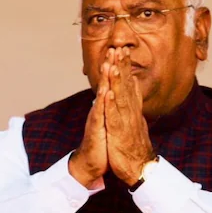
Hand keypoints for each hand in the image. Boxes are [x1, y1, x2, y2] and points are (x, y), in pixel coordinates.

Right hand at [68, 52, 109, 187]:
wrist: (91, 163)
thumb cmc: (102, 145)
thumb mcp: (109, 123)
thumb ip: (110, 109)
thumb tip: (111, 96)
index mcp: (106, 108)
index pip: (111, 84)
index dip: (116, 67)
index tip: (120, 52)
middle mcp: (100, 110)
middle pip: (105, 84)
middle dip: (109, 66)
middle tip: (114, 48)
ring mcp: (97, 118)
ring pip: (101, 96)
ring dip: (104, 80)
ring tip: (107, 63)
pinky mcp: (96, 129)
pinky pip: (99, 114)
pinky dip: (102, 103)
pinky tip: (105, 92)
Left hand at [105, 48, 154, 185]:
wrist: (139, 167)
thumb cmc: (133, 146)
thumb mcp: (132, 123)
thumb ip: (132, 108)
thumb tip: (131, 96)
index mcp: (132, 108)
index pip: (129, 83)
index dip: (125, 66)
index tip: (122, 50)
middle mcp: (131, 111)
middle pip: (127, 85)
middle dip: (123, 66)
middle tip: (120, 47)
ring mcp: (126, 120)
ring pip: (122, 96)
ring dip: (118, 80)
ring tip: (114, 64)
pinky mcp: (120, 131)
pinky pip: (116, 115)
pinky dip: (113, 103)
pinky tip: (109, 92)